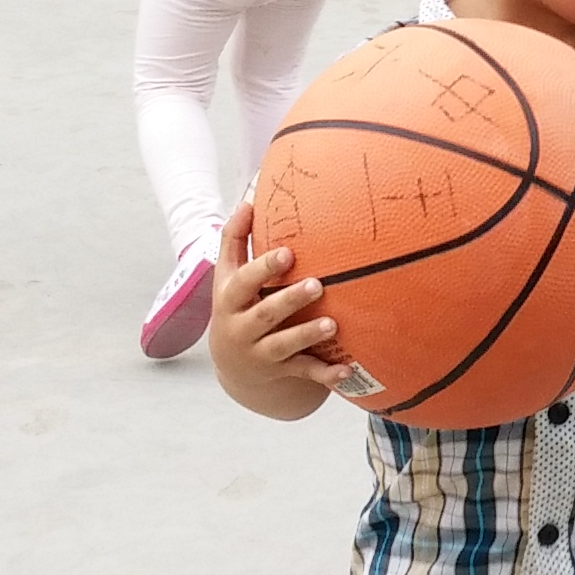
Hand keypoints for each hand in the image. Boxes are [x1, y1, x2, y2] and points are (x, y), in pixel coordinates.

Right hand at [205, 201, 347, 388]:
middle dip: (289, 300)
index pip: (243, 282)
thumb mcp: (227, 275)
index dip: (263, 268)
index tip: (287, 253)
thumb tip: (248, 199)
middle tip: (318, 284)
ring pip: (284, 346)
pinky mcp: (281, 372)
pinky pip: (305, 374)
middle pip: (264, 314)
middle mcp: (242, 328)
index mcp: (230, 299)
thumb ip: (235, 238)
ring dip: (307, 335)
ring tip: (333, 324)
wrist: (233, 365)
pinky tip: (347, 370)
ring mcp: (261, 353)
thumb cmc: (236, 305)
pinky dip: (326, 374)